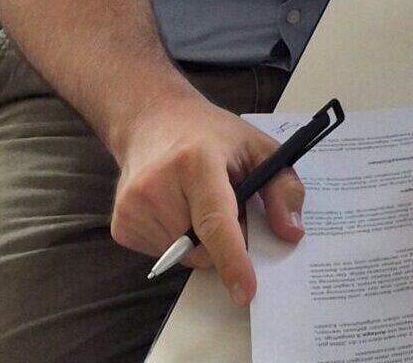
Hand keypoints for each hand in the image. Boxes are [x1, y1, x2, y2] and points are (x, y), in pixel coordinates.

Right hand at [107, 90, 305, 305]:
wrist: (153, 121)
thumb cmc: (211, 136)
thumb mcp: (259, 148)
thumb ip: (283, 187)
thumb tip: (291, 233)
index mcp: (196, 162)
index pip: (215, 222)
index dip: (232, 260)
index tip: (244, 291)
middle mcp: (156, 186)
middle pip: (204, 246)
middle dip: (226, 238)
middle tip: (225, 200)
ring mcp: (132, 208)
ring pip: (185, 256)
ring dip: (201, 239)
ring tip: (196, 199)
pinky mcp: (121, 226)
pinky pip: (164, 255)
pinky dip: (179, 240)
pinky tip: (175, 207)